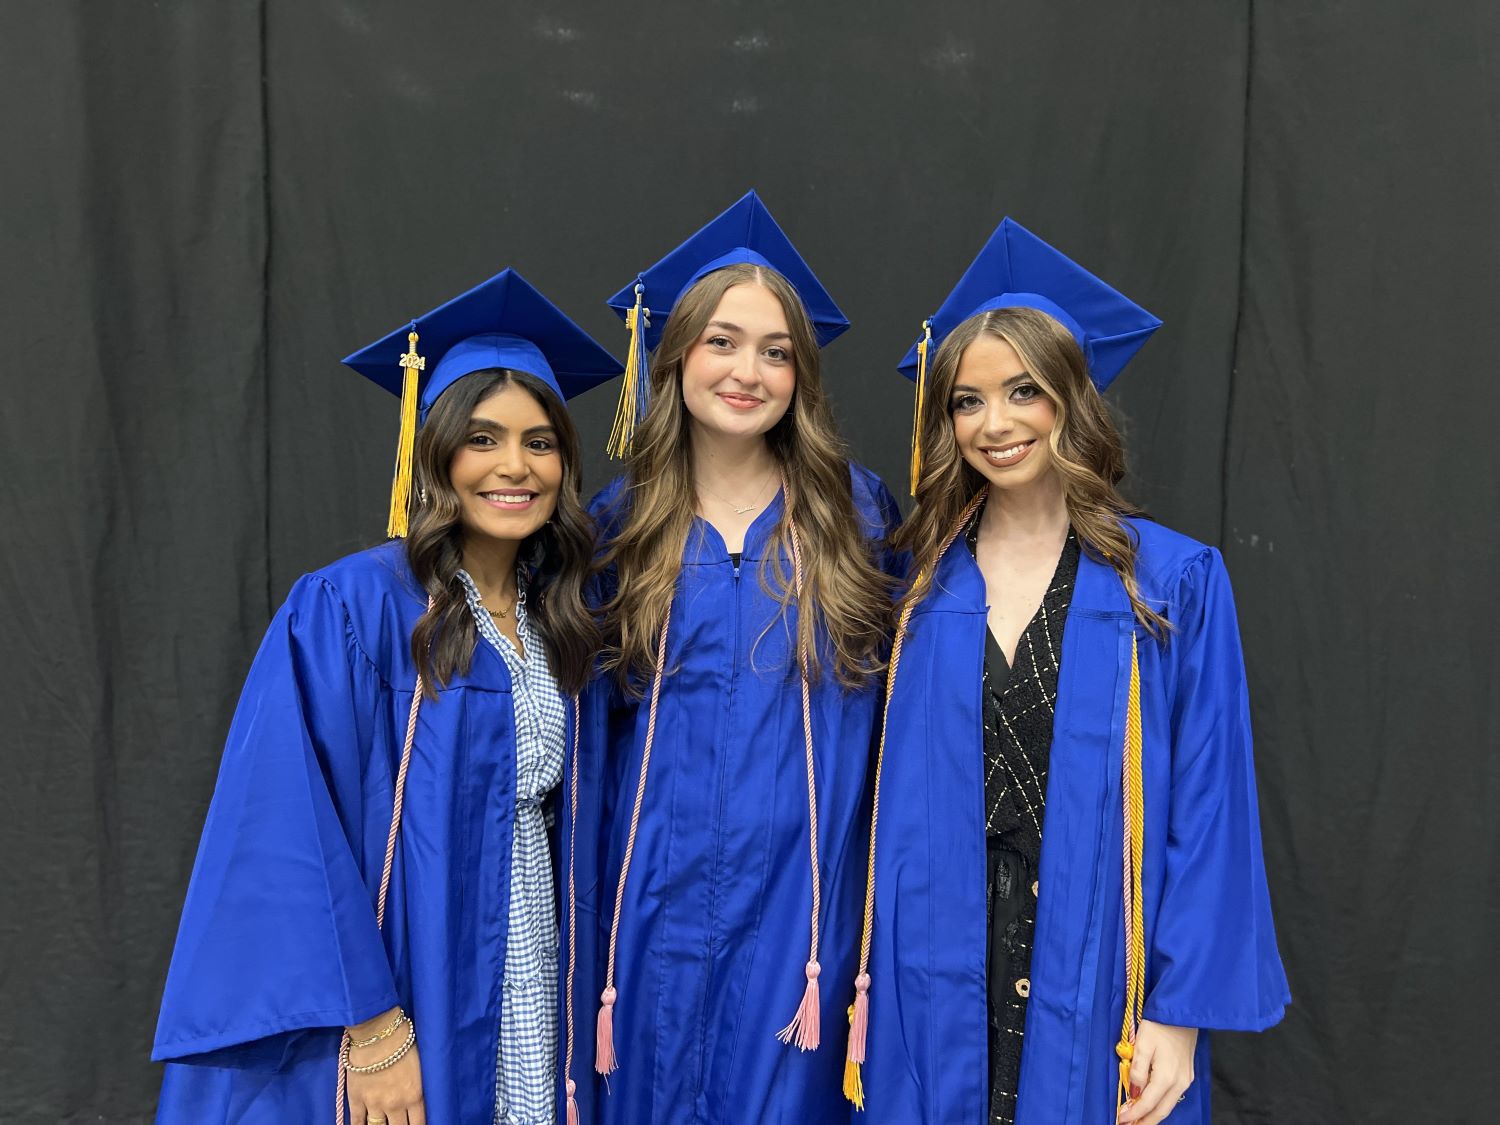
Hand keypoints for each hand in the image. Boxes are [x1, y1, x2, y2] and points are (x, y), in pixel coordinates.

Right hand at [346, 1007, 425, 1124]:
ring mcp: (374, 1104)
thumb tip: (421, 1098)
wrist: (377, 1033)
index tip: (414, 1124)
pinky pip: (357, 1122)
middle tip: (399, 1123)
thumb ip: (420, 1085)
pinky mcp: (357, 1100)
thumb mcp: (421, 1064)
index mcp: (415, 1095)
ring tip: (383, 1123)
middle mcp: (396, 1104)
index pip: (419, 1123)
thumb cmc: (404, 1041)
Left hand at [1117, 1019, 1196, 1124]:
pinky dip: (1161, 1105)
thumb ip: (1138, 1071)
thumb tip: (1134, 1093)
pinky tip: (1151, 1105)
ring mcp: (1186, 1079)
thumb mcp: (1143, 1044)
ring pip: (1168, 1105)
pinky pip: (1173, 1096)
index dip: (1134, 1114)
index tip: (1120, 1120)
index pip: (1147, 1103)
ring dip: (1153, 1115)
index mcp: (1166, 1077)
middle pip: (1161, 1110)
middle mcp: (1179, 1082)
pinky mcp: (1187, 1075)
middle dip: (1145, 1122)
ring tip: (1138, 1121)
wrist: (1181, 1012)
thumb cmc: (1159, 1025)